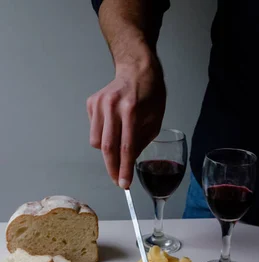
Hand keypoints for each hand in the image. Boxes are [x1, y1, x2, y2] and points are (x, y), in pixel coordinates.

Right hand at [87, 48, 165, 187]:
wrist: (136, 67)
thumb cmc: (150, 94)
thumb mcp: (154, 121)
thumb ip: (141, 142)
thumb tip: (128, 163)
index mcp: (132, 111)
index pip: (126, 148)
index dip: (125, 169)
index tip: (124, 184)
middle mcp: (112, 106)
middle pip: (107, 148)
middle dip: (112, 168)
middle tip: (118, 180)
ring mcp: (99, 103)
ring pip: (96, 142)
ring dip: (107, 151)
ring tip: (119, 145)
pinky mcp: (91, 102)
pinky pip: (94, 130)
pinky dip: (103, 135)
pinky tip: (113, 126)